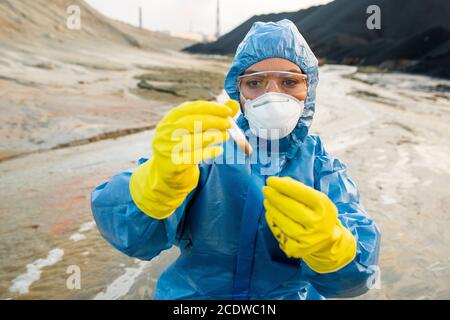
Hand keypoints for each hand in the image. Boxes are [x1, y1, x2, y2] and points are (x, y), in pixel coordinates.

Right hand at [130, 100, 238, 218]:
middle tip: (229, 123)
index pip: (191, 108)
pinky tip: (219, 150)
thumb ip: (215, 116)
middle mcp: (165, 132)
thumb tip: (234, 105)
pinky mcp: (172, 164)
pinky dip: (207, 153)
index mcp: (170, 119)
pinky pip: (192, 158)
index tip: (228, 110)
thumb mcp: (196, 130)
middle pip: (190, 122)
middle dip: (212, 121)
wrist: (167, 173)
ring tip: (226, 135)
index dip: (211, 108)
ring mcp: (166, 148)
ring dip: (211, 136)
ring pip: (190, 140)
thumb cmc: (185, 146)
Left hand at [263, 176, 355, 272]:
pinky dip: (272, 222)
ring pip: (282, 221)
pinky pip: (279, 233)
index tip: (271, 180)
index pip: (301, 193)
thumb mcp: (317, 200)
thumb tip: (279, 182)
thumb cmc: (318, 214)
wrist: (327, 240)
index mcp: (324, 207)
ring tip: (267, 200)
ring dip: (272, 209)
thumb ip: (300, 190)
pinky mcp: (297, 249)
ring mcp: (307, 239)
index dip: (283, 185)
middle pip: (291, 207)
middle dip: (275, 196)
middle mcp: (317, 224)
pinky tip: (270, 213)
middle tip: (265, 189)